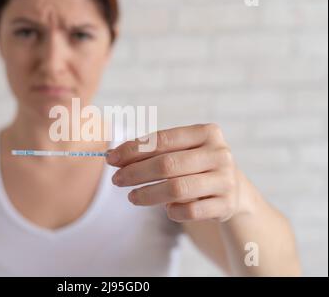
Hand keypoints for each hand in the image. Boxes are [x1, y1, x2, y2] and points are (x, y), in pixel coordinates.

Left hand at [106, 123, 256, 222]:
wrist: (232, 189)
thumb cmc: (194, 165)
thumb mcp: (179, 151)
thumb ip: (150, 150)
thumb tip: (112, 155)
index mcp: (206, 132)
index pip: (162, 139)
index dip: (133, 150)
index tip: (111, 159)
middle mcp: (220, 153)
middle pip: (167, 164)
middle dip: (135, 173)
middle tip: (116, 180)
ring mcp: (225, 180)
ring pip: (177, 189)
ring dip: (148, 195)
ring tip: (131, 197)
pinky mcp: (226, 204)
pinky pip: (190, 211)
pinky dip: (172, 211)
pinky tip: (166, 209)